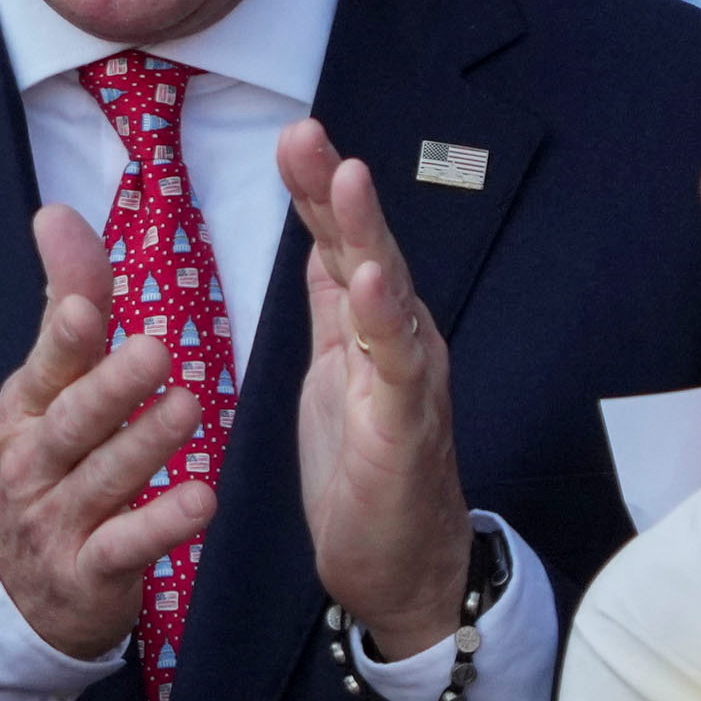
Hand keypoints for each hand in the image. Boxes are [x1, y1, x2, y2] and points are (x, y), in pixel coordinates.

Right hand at [0, 203, 209, 658]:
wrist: (9, 593)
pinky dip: (161, 525)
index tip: (85, 305)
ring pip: (104, 479)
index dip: (65, 338)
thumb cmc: (44, 471)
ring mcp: (57, 520)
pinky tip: (200, 501)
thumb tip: (57, 214)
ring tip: (190, 410)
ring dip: (146, 445)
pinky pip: (126, 546)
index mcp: (27, 409)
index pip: (50, 364)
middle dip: (110, 386)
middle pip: (73, 421)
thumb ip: (66, 306)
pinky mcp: (87, 573)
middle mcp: (35, 461)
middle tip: (156, 350)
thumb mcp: (45, 391)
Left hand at [282, 123, 470, 655]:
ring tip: (346, 177)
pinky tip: (374, 281)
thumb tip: (323, 248)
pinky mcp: (408, 426)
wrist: (397, 567)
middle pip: (366, 250)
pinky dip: (387, 320)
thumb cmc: (364, 474)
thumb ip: (335, 312)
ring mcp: (408, 379)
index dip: (316, 193)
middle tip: (305, 132)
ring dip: (367, 234)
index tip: (292, 135)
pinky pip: (399, 365)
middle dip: (335, 190)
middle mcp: (397, 341)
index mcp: (369, 329)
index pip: (338, 247)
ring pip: (389, 292)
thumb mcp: (334, 376)